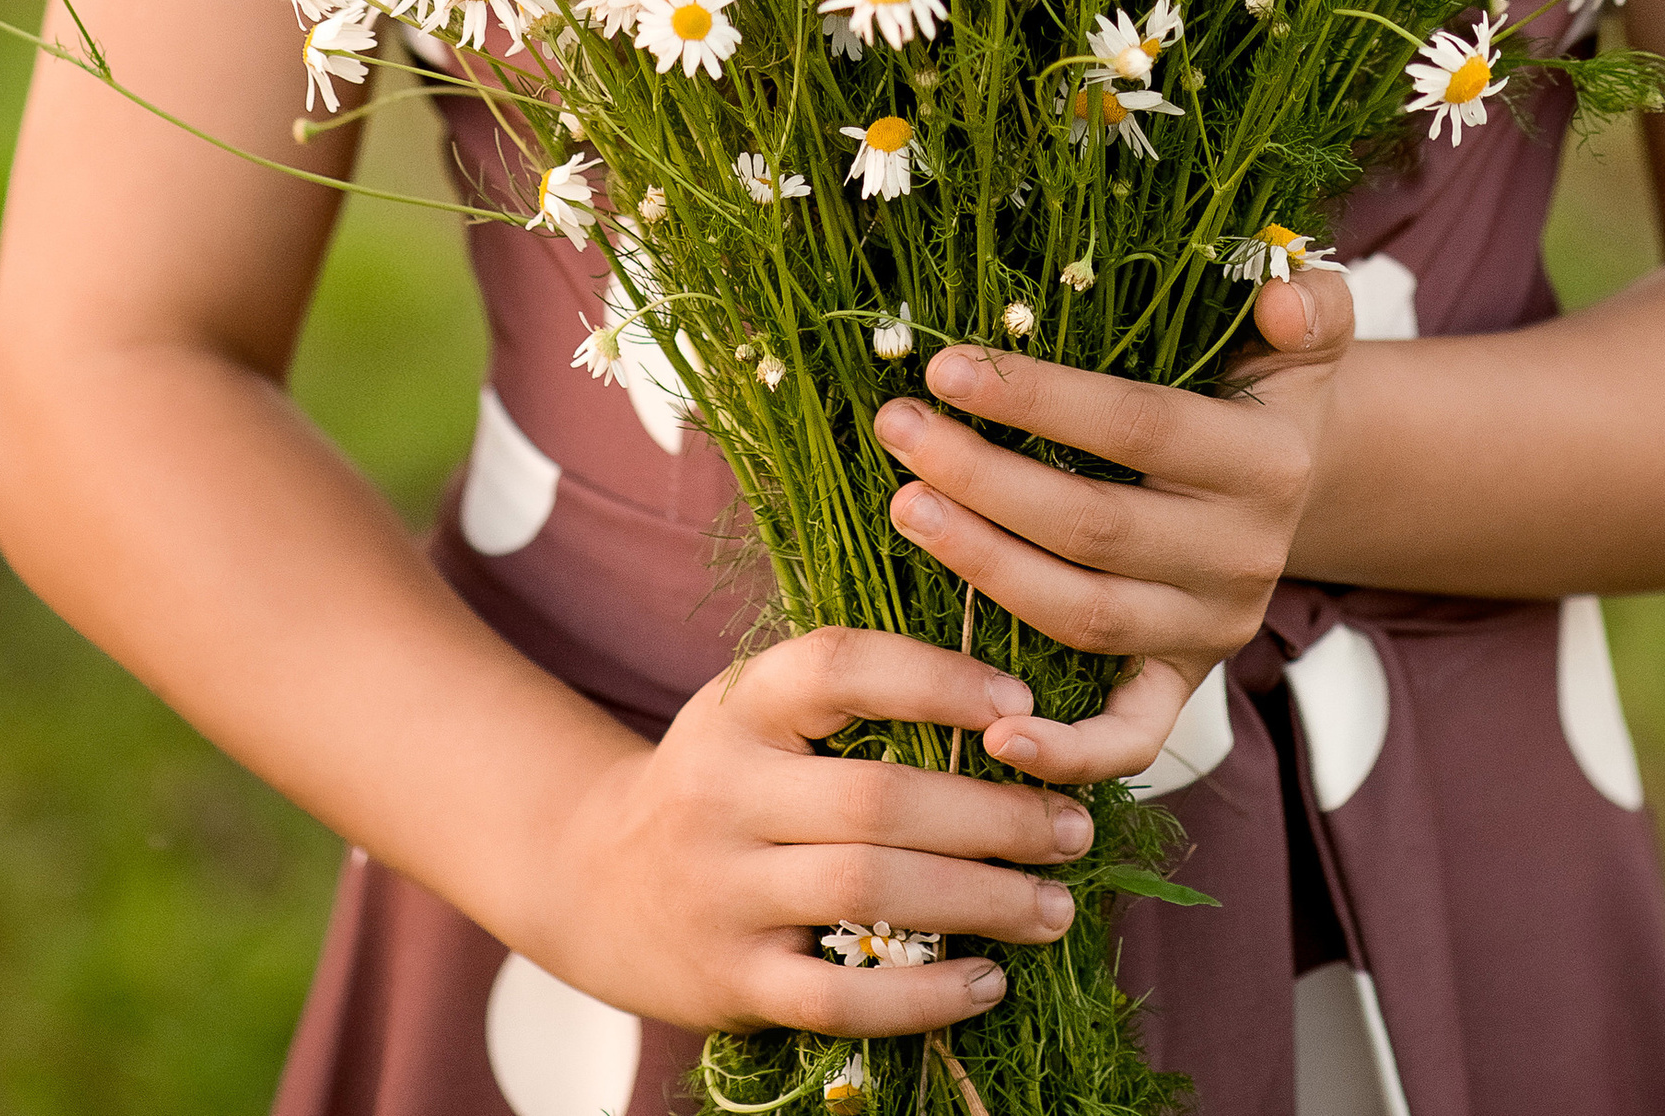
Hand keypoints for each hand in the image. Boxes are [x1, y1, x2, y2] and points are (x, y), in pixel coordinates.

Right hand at [538, 626, 1092, 1035]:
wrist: (591, 878)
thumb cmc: (723, 781)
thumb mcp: (758, 714)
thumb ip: (854, 700)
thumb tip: (1014, 707)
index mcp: (741, 707)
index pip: (840, 667)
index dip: (937, 678)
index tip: (1022, 704)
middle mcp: (724, 791)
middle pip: (878, 798)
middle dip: (994, 816)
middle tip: (1073, 827)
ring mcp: (722, 890)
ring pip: (868, 893)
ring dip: (979, 900)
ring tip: (1054, 905)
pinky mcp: (729, 980)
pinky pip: (838, 996)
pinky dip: (923, 997)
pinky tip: (987, 982)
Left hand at [872, 268, 1356, 781]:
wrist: (1296, 474)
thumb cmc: (1267, 381)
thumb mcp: (1306, 328)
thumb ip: (1309, 303)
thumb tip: (1281, 302)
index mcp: (1266, 461)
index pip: (1135, 427)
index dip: (1037, 399)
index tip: (944, 366)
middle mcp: (1245, 556)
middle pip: (1092, 525)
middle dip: (982, 477)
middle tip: (898, 429)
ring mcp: (1213, 629)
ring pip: (1085, 614)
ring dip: (984, 565)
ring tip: (903, 505)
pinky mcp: (1188, 682)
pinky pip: (1130, 738)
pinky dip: (1066, 752)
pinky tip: (991, 737)